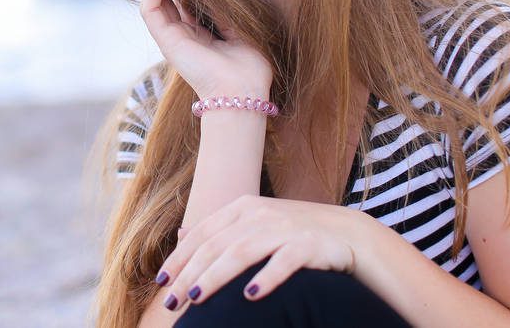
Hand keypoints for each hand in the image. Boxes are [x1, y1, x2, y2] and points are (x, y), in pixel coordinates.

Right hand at [140, 0, 271, 98]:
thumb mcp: (240, 28)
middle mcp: (184, 35)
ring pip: (153, 2)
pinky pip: (149, 10)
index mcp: (202, 34)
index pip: (185, 1)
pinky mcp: (166, 40)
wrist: (242, 91)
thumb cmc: (250, 66)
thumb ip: (225, 9)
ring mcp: (173, 38)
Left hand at [154, 195, 362, 310]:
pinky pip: (283, 262)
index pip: (202, 234)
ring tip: (195, 297)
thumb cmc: (294, 233)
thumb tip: (182, 235)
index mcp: (242, 208)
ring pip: (240, 252)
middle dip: (189, 273)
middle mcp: (259, 214)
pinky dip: (265, 278)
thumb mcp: (254, 224)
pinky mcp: (308, 244)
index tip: (161, 281)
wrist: (348, 233)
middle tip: (172, 301)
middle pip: (215, 245)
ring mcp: (283, 228)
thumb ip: (220, 229)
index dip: (179, 257)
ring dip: (215, 277)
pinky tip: (250, 296)